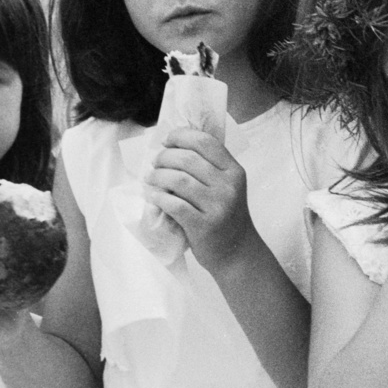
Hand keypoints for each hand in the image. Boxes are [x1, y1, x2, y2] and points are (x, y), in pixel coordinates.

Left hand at [145, 128, 253, 271]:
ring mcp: (217, 206)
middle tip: (155, 162)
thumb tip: (174, 146)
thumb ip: (210, 167)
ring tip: (151, 178)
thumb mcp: (228, 187)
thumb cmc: (226, 215)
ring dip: (157, 176)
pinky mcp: (203, 225)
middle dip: (164, 156)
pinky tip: (152, 196)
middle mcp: (228, 186)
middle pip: (188, 159)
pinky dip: (158, 197)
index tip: (167, 140)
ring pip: (178, 179)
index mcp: (234, 171)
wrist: (237, 251)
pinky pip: (174, 204)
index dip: (181, 135)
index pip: (206, 142)